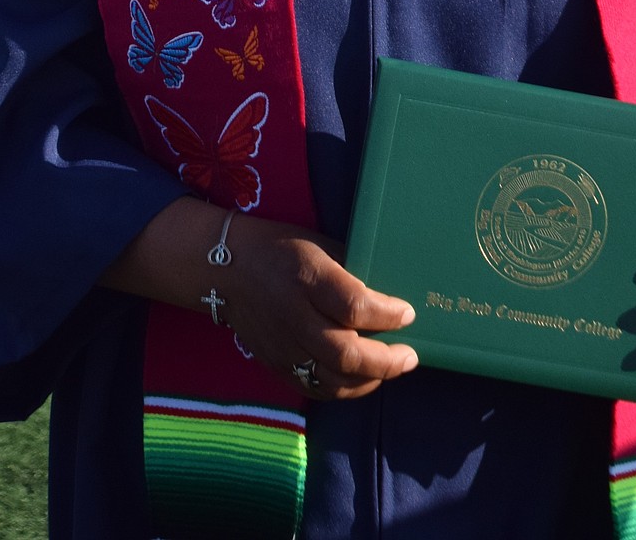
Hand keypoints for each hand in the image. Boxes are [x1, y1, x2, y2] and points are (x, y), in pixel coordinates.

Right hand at [222, 217, 417, 400]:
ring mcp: (283, 346)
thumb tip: (389, 295)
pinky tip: (362, 379)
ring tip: (391, 368)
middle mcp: (295, 316)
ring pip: (332, 380)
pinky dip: (344, 390)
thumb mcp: (319, 245)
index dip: (387, 314)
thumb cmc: (281, 249)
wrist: (226, 270)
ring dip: (369, 380)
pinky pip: (315, 388)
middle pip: (346, 353)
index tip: (409, 313)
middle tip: (409, 355)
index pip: (353, 306)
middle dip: (386, 361)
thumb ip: (351, 271)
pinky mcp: (276, 365)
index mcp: (307, 277)